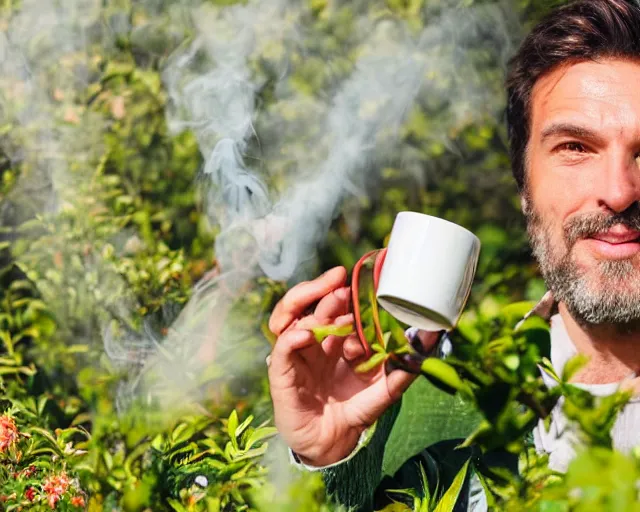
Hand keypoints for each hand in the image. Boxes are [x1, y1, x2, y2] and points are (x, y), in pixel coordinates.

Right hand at [267, 266, 439, 466]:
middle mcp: (315, 342)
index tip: (368, 290)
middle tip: (344, 282)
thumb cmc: (353, 412)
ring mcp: (298, 354)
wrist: (331, 446)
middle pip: (314, 305)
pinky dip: (293, 338)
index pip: (338, 309)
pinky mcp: (283, 373)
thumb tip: (432, 341)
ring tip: (331, 296)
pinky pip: (283, 349)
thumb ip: (403, 369)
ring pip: (293, 316)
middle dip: (327, 290)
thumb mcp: (382, 389)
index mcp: (336, 341)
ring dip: (310, 302)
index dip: (351, 299)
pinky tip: (307, 334)